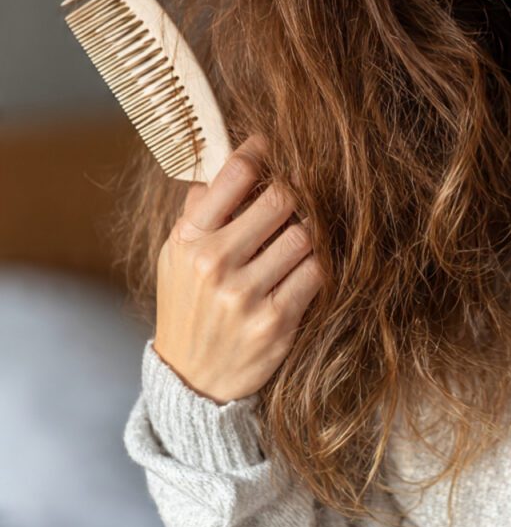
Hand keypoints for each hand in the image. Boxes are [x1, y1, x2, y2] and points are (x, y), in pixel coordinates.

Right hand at [152, 133, 324, 404]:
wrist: (192, 382)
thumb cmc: (189, 305)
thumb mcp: (177, 256)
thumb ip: (200, 209)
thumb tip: (225, 158)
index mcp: (190, 240)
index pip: (234, 174)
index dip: (261, 151)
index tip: (271, 145)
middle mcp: (215, 264)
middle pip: (281, 199)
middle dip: (295, 194)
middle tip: (297, 196)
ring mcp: (246, 295)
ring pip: (305, 235)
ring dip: (309, 232)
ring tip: (298, 235)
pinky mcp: (277, 322)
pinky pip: (317, 272)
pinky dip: (318, 265)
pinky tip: (306, 266)